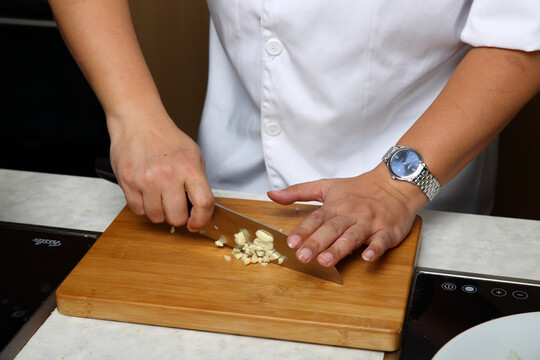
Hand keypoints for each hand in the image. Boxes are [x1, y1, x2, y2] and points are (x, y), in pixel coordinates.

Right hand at [108, 111, 213, 230]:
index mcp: (189, 168)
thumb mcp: (194, 155)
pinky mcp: (128, 182)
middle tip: (176, 207)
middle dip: (178, 217)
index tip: (196, 223)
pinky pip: (138, 210)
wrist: (138, 121)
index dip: (202, 220)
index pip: (204, 203)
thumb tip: (202, 208)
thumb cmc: (167, 138)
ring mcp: (146, 180)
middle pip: (177, 217)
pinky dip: (143, 207)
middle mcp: (168, 176)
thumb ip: (199, 181)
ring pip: (156, 217)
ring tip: (160, 196)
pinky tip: (147, 193)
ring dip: (160, 212)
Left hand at [267, 164, 425, 266]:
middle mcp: (350, 214)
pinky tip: (367, 258)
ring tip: (326, 261)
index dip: (303, 231)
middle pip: (331, 229)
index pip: (316, 219)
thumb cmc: (359, 189)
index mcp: (335, 206)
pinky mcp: (387, 230)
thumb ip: (298, 191)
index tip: (291, 242)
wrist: (395, 183)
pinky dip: (375, 249)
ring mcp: (369, 223)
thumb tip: (272, 194)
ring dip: (339, 248)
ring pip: (352, 236)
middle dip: (316, 243)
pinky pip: (381, 241)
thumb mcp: (326, 186)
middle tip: (303, 256)